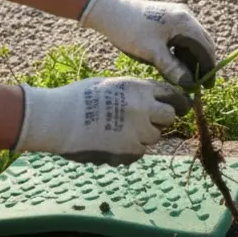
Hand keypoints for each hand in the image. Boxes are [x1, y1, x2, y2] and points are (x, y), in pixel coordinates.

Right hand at [16, 78, 190, 164]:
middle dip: (161, 119)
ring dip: (143, 135)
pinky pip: (139, 152)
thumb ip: (133, 92)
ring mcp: (138, 130)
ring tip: (117, 131)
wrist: (55, 119)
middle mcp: (144, 108)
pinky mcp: (129, 150)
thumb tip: (149, 100)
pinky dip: (130, 150)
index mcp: (139, 88)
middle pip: (170, 116)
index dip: (178, 101)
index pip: (172, 94)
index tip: (181, 106)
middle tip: (145, 121)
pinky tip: (111, 143)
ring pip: (154, 136)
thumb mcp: (110, 84)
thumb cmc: (76, 98)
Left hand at [79, 0, 218, 88]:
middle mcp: (185, 16)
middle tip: (200, 85)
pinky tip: (176, 65)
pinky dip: (182, 52)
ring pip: (192, 41)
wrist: (109, 11)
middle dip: (202, 64)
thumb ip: (173, 69)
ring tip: (186, 78)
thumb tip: (190, 85)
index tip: (208, 86)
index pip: (205, 48)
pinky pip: (182, 37)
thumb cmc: (130, 31)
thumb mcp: (152, 53)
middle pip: (202, 43)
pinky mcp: (169, 18)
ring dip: (191, 59)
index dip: (208, 68)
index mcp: (185, 23)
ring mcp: (178, 15)